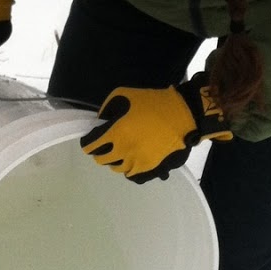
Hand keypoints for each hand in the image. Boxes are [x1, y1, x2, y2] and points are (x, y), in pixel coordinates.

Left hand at [79, 71, 232, 182]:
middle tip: (103, 146)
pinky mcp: (150, 167)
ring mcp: (137, 161)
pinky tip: (130, 161)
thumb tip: (100, 122)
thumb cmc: (153, 103)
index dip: (87, 143)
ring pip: (116, 168)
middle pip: (101, 159)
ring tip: (119, 153)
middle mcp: (124, 150)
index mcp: (115, 132)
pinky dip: (128, 169)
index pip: (91, 145)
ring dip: (114, 160)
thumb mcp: (123, 95)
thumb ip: (107, 109)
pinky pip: (132, 175)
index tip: (89, 140)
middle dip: (99, 152)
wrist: (183, 115)